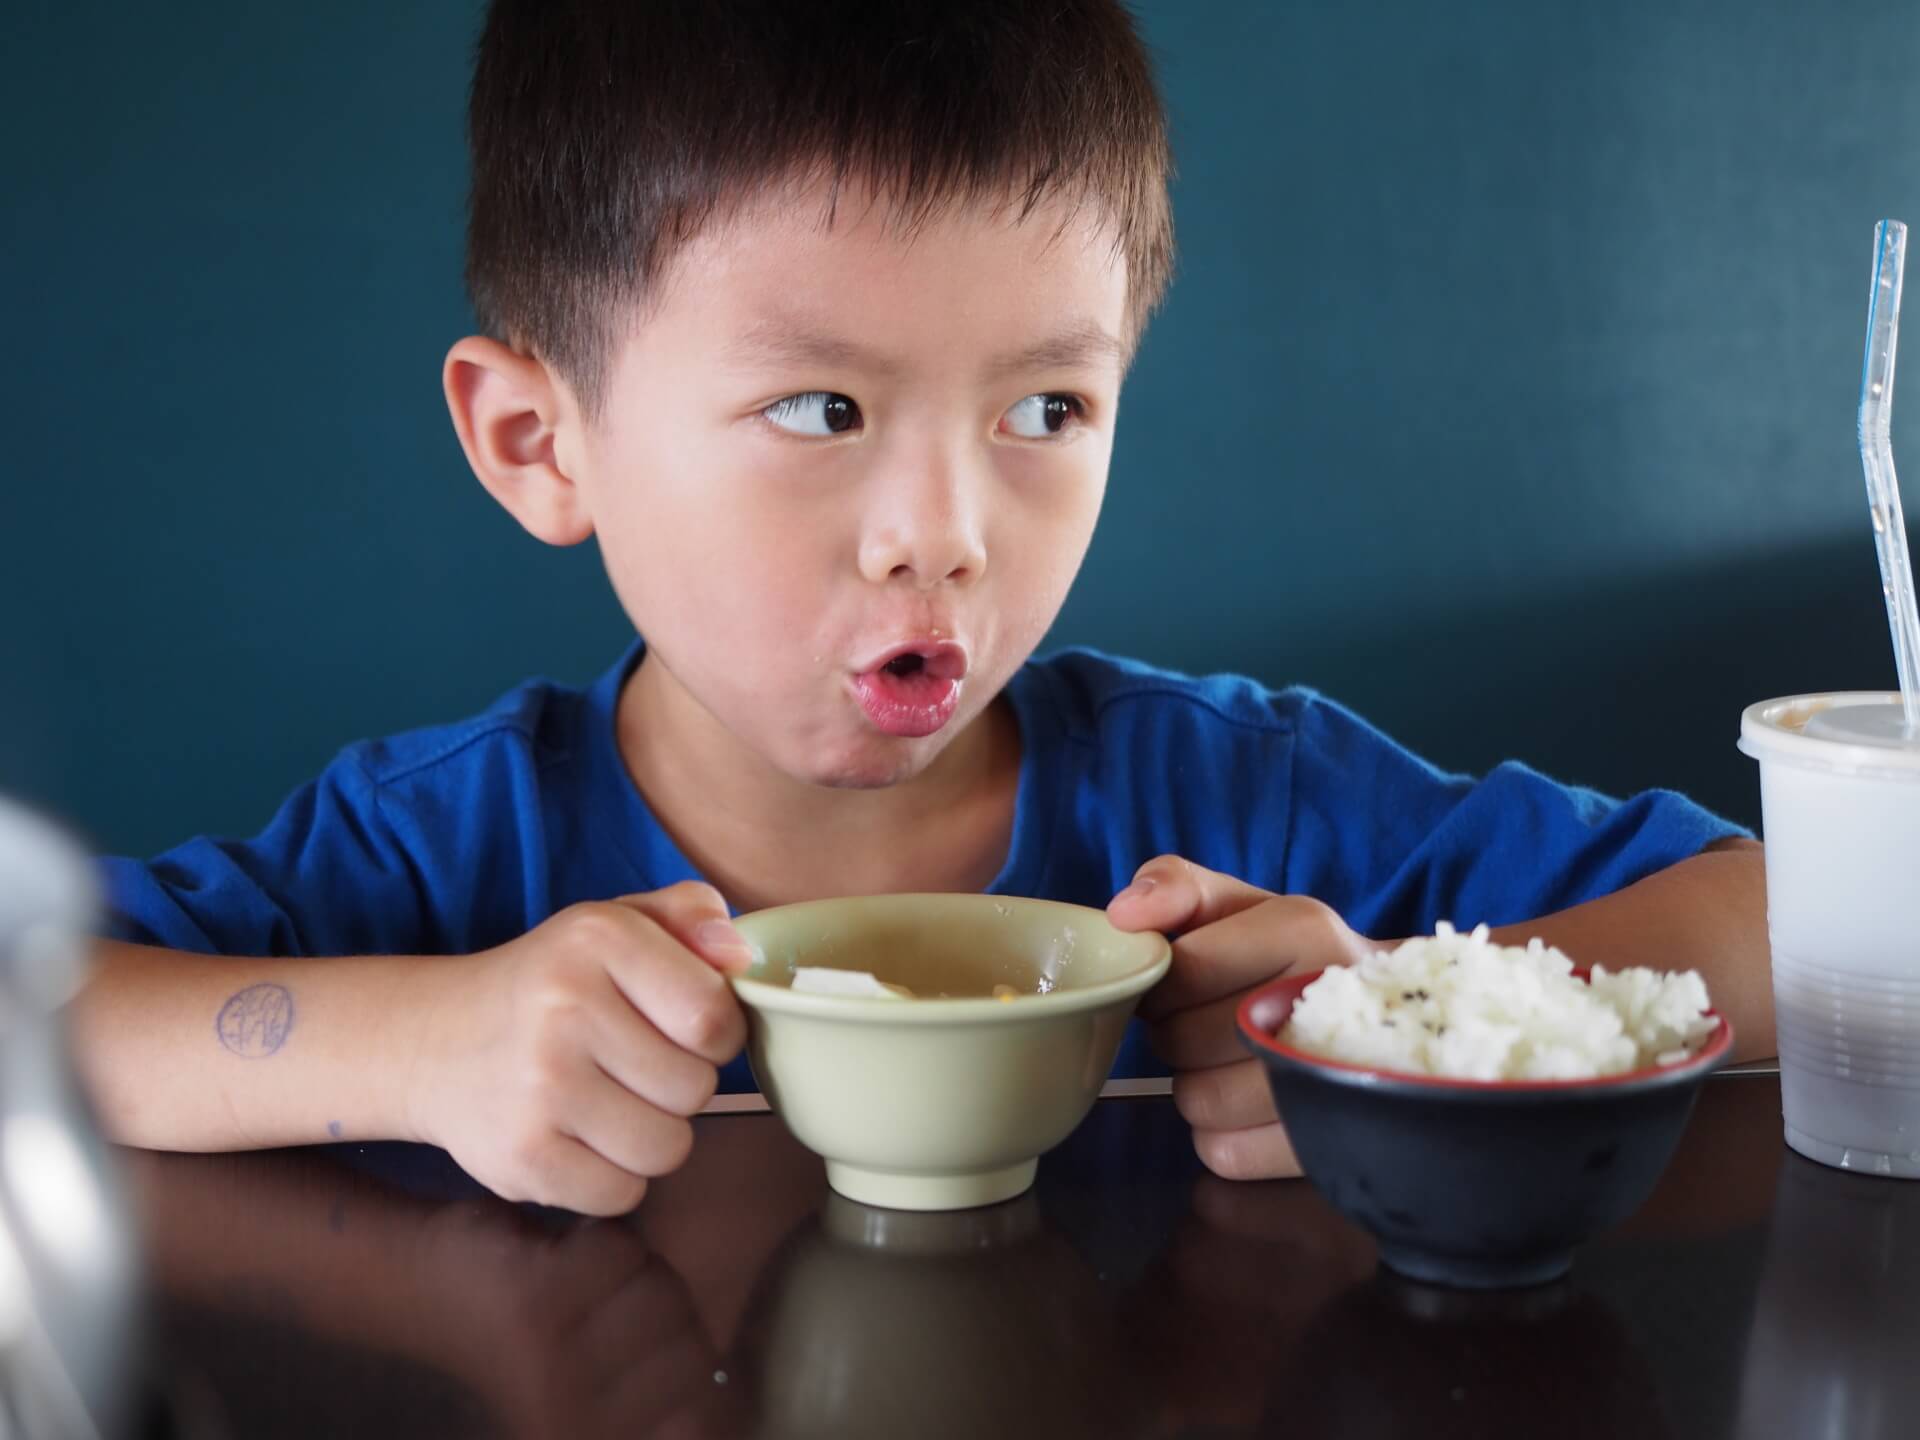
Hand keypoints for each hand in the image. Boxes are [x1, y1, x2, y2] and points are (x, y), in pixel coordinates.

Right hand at [407, 881, 750, 1213]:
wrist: (437, 1040)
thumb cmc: (552, 984)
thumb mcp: (615, 923)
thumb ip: (688, 916)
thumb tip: (739, 952)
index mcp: (598, 939)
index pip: (715, 1016)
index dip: (717, 1032)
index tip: (684, 1028)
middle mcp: (566, 1009)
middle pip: (697, 1089)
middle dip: (680, 1084)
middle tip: (632, 1065)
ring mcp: (539, 1088)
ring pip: (669, 1148)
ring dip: (652, 1133)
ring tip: (610, 1101)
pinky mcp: (521, 1157)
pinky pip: (623, 1194)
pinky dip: (613, 1176)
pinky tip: (580, 1137)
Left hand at [1107, 857, 1373, 1179]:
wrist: (1408, 1017)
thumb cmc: (1299, 957)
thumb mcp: (1247, 905)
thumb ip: (1178, 887)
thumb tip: (1124, 914)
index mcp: (1305, 930)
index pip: (1183, 969)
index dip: (1161, 982)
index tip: (1178, 983)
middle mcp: (1325, 1002)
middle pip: (1182, 1038)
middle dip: (1177, 1033)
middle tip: (1208, 1024)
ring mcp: (1333, 1080)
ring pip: (1198, 1099)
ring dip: (1197, 1086)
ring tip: (1232, 1063)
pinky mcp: (1329, 1145)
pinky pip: (1225, 1152)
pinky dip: (1223, 1136)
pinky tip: (1250, 1108)